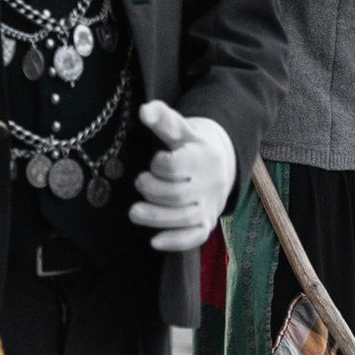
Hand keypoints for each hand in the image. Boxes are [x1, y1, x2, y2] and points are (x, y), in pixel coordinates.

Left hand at [128, 99, 235, 252]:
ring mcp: (209, 205)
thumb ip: (162, 117)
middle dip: (153, 191)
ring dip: (157, 218)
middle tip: (139, 182)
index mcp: (203, 157)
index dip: (161, 165)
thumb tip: (144, 112)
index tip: (154, 161)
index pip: (179, 166)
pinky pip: (195, 237)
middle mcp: (209, 184)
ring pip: (184, 218)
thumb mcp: (179, 126)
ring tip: (134, 212)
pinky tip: (154, 241)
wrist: (220, 160)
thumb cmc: (191, 142)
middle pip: (178, 195)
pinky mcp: (207, 222)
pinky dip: (175, 241)